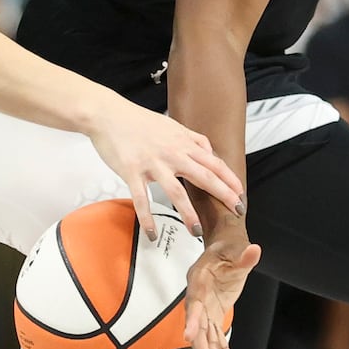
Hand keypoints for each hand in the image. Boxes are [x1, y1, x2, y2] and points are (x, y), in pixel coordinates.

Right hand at [86, 100, 245, 240]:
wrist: (108, 115)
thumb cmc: (138, 121)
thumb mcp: (172, 125)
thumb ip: (193, 138)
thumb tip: (210, 152)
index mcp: (182, 143)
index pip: (214, 163)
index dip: (230, 180)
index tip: (241, 195)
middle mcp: (172, 153)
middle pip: (204, 177)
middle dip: (223, 195)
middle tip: (236, 212)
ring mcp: (152, 163)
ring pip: (175, 192)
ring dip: (188, 213)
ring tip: (197, 232)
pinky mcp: (132, 171)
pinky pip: (142, 198)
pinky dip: (147, 217)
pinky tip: (152, 233)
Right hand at [183, 229, 261, 348]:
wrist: (223, 251)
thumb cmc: (229, 249)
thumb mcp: (237, 250)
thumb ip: (245, 256)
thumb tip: (255, 250)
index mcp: (199, 283)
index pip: (194, 304)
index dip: (192, 320)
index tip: (189, 337)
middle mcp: (199, 302)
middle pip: (199, 331)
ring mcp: (206, 315)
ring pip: (207, 344)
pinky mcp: (215, 321)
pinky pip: (220, 346)